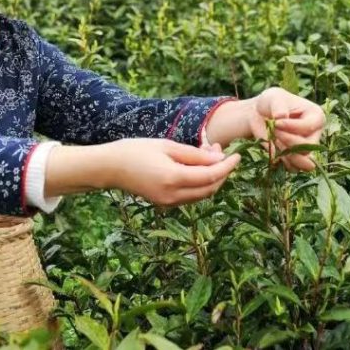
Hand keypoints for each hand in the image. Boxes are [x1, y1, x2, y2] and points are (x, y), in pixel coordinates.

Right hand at [45, 139, 239, 205]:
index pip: (211, 176)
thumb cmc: (136, 150)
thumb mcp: (167, 146)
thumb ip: (195, 154)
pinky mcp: (165, 203)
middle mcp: (173, 196)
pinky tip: (197, 165)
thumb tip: (220, 158)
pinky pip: (191, 195)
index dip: (227, 166)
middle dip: (222, 172)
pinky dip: (200, 183)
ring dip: (212, 177)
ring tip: (210, 153)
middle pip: (210, 189)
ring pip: (202, 194)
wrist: (110, 168)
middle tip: (223, 150)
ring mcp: (169, 202)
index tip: (238, 155)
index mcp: (174, 179)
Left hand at [249, 87, 324, 170]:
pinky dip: (280, 160)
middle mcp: (315, 135)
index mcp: (316, 117)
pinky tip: (272, 148)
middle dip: (287, 141)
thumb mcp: (273, 98)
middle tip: (273, 131)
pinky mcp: (296, 160)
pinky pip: (292, 167)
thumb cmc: (270, 103)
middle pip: (306, 148)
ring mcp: (307, 149)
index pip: (309, 127)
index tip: (276, 122)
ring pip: (300, 161)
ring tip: (273, 139)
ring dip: (283, 153)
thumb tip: (281, 117)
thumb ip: (278, 106)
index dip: (292, 127)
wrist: (259, 116)